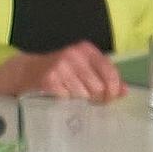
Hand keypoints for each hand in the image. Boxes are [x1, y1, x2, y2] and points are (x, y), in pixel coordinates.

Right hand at [0, 43, 126, 100]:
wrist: (26, 71)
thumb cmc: (61, 72)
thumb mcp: (84, 68)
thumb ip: (105, 77)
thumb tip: (125, 91)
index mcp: (87, 50)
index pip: (110, 73)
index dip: (113, 90)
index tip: (109, 98)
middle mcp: (74, 55)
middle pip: (98, 87)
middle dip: (96, 98)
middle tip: (88, 99)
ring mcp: (61, 66)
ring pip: (84, 95)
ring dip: (80, 100)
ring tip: (72, 95)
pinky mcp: (49, 79)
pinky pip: (68, 99)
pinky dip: (66, 101)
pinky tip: (60, 95)